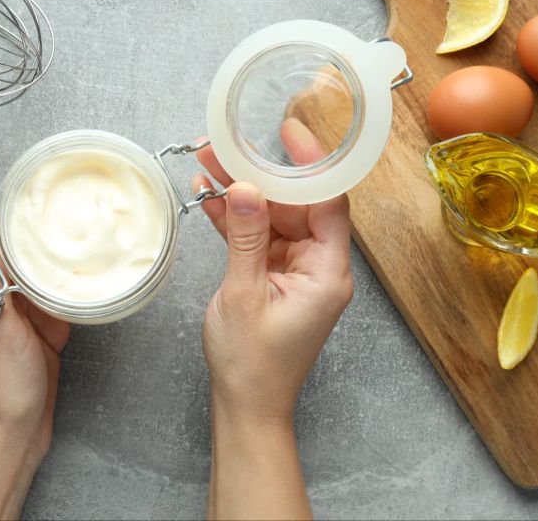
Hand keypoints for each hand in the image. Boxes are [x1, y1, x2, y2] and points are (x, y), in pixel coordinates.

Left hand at [0, 215, 69, 520]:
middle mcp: (4, 301)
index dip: (19, 220)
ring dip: (67, 266)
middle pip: (29, 260)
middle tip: (83, 211)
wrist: (10, 437)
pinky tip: (96, 280)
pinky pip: (65, 307)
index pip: (0, 243)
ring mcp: (27, 320)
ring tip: (95, 237)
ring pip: (50, 281)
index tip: (45, 196)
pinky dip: (78, 295)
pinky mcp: (48, 337)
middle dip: (50, 239)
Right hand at [194, 118, 352, 519]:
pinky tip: (211, 198)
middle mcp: (321, 267)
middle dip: (262, 175)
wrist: (247, 404)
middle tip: (227, 147)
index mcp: (328, 273)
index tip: (287, 132)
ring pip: (276, 218)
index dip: (310, 164)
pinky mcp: (278, 277)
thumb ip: (246, 236)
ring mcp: (299, 272)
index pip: (329, 202)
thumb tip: (244, 187)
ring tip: (208, 165)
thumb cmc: (252, 363)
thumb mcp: (243, 293)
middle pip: (299, 205)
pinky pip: (261, 238)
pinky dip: (238, 221)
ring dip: (243, 195)